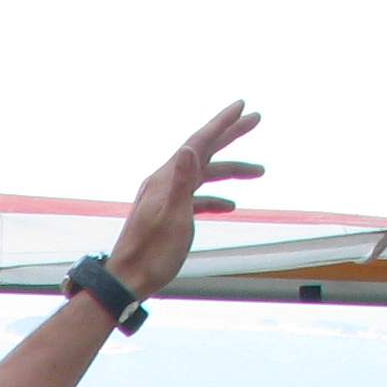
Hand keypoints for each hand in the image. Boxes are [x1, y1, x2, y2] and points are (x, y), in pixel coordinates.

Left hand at [108, 103, 263, 300]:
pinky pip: (195, 199)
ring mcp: (165, 199)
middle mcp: (164, 183)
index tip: (242, 106)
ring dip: (230, 173)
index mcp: (166, 180)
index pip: (198, 143)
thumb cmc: (150, 254)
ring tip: (258, 171)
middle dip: (230, 136)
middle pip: (203, 152)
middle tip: (256, 120)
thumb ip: (181, 182)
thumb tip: (188, 148)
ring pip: (203, 177)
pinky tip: (228, 206)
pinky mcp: (167, 216)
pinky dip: (213, 199)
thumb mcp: (172, 217)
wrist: (127, 281)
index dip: (221, 123)